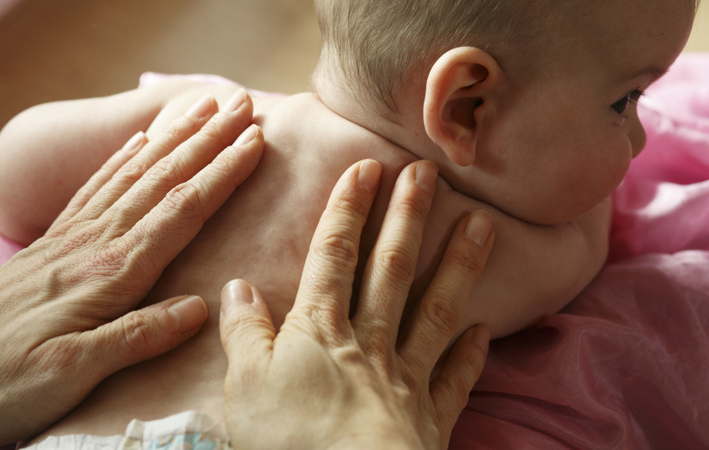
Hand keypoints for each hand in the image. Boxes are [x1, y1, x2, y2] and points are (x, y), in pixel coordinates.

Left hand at [0, 92, 262, 444]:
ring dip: (173, 138)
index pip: (180, 212)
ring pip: (134, 174)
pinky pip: (96, 187)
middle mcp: (96, 243)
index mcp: (111, 273)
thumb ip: (136, 337)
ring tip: (201, 109)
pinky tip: (137, 142)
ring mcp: (73, 237)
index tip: (254, 142)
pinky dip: (122, 159)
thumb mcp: (72, 373)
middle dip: (207, 140)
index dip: (221, 175)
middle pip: (163, 180)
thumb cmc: (3, 379)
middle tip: (241, 105)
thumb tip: (199, 308)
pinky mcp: (54, 241)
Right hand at [219, 159, 494, 448]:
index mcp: (320, 331)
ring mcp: (406, 378)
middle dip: (409, 216)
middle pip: (392, 268)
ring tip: (484, 224)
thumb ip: (243, 334)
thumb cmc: (290, 443)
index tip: (367, 166)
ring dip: (459, 265)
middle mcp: (369, 343)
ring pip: (436, 309)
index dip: (349, 208)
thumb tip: (237, 287)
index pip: (334, 255)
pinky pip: (455, 379)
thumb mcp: (244, 387)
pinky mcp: (431, 419)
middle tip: (429, 173)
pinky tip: (484, 329)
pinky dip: (471, 354)